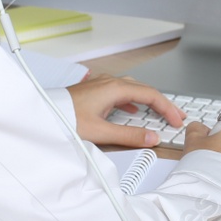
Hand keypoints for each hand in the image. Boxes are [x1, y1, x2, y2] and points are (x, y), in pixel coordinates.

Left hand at [66, 73, 185, 147]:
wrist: (43, 114)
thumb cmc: (66, 119)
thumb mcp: (101, 132)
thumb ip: (129, 135)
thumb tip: (152, 137)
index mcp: (115, 88)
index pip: (151, 95)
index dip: (168, 108)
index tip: (177, 120)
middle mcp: (110, 82)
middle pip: (145, 89)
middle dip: (162, 103)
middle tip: (175, 116)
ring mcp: (102, 84)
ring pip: (134, 89)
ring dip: (149, 101)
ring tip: (159, 112)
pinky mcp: (95, 91)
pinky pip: (122, 92)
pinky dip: (134, 100)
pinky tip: (132, 108)